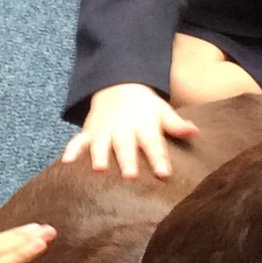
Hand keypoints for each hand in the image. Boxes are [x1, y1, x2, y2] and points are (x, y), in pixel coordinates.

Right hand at [61, 82, 197, 179]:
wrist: (119, 86)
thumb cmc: (145, 107)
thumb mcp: (162, 111)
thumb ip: (176, 124)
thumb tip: (195, 131)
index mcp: (144, 126)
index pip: (153, 144)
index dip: (158, 159)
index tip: (163, 174)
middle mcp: (123, 130)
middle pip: (126, 147)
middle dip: (127, 161)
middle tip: (129, 176)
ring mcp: (104, 132)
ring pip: (101, 145)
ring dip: (99, 156)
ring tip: (98, 169)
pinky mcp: (89, 133)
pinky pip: (78, 141)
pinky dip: (72, 150)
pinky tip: (66, 163)